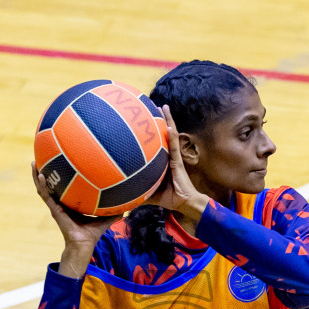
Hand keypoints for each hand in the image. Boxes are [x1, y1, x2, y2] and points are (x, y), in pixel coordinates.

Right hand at [33, 163, 119, 277]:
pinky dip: (43, 185)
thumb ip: (115, 210)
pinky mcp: (54, 210)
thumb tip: (129, 203)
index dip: (59, 175)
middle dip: (44, 171)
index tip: (58, 161)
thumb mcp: (105, 218)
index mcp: (69, 203)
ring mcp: (55, 206)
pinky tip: (41, 175)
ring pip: (43, 188)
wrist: (83, 245)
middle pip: (50, 184)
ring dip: (37, 176)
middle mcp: (60, 203)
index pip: (62, 186)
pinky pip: (46, 196)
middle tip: (41, 157)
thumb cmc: (92, 233)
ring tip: (33, 163)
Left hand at [148, 106, 209, 226]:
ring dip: (168, 120)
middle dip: (160, 119)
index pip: (158, 142)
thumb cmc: (169, 198)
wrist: (184, 203)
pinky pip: (174, 147)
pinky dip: (171, 136)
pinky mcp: (178, 162)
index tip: (145, 119)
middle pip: (164, 133)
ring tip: (163, 107)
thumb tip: (124, 194)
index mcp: (163, 161)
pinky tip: (169, 126)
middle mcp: (169, 156)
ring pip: (171, 134)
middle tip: (152, 105)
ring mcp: (174, 157)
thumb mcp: (150, 193)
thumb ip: (139, 190)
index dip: (153, 131)